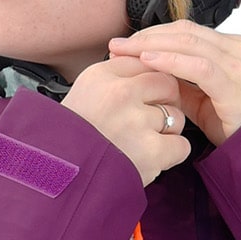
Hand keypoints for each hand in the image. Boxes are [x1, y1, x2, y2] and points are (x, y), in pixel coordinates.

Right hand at [61, 57, 190, 185]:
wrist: (59, 179)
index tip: (143, 97)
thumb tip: (150, 60)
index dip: (150, 84)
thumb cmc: (75, 138)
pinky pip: (181, 145)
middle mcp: (118, 94)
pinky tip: (148, 158)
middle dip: (165, 103)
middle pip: (168, 85)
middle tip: (144, 122)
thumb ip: (118, 76)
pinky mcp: (150, 151)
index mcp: (101, 75)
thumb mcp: (87, 93)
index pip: (147, 62)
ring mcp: (135, 122)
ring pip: (176, 117)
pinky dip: (170, 155)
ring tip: (138, 143)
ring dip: (165, 132)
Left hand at [108, 23, 240, 145]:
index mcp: (234, 50)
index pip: (188, 31)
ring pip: (189, 42)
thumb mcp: (204, 101)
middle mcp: (240, 51)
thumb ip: (181, 83)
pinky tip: (148, 61)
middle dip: (147, 36)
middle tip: (117, 45)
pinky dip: (170, 60)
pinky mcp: (237, 84)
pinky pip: (198, 66)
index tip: (126, 44)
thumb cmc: (240, 127)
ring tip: (125, 51)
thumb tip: (149, 72)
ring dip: (151, 45)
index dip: (154, 34)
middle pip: (186, 31)